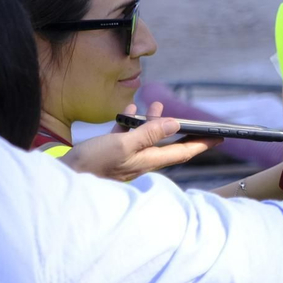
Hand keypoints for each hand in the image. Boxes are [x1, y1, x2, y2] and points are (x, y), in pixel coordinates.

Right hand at [61, 102, 219, 180]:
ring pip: (145, 138)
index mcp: (147, 161)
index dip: (202, 143)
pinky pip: (125, 137)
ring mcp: (124, 159)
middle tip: (194, 120)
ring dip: (151, 122)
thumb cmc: (92, 164)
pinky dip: (129, 124)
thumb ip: (148, 134)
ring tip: (155, 105)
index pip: (183, 152)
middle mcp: (140, 162)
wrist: (62, 177)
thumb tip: (175, 123)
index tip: (221, 137)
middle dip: (179, 130)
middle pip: (167, 144)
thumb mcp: (122, 146)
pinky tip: (129, 113)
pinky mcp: (109, 155)